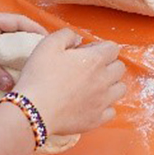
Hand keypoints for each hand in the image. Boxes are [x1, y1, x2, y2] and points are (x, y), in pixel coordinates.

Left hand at [0, 12, 46, 89]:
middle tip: (48, 61)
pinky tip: (19, 83)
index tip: (50, 42)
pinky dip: (8, 75)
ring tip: (37, 74)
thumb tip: (13, 85)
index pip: (18, 22)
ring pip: (9, 55)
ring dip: (19, 63)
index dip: (35, 29)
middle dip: (31, 48)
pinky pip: (0, 68)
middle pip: (17, 38)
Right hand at [10, 28, 126, 135]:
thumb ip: (67, 35)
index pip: (113, 48)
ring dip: (111, 85)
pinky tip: (91, 104)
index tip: (86, 52)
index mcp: (95, 59)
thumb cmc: (39, 76)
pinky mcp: (97, 119)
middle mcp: (104, 80)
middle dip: (108, 64)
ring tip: (94, 86)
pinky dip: (105, 106)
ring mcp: (103, 101)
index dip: (100, 47)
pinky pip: (112, 111)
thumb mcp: (48, 44)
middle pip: (120, 68)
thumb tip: (77, 38)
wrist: (33, 111)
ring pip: (120, 89)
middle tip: (90, 68)